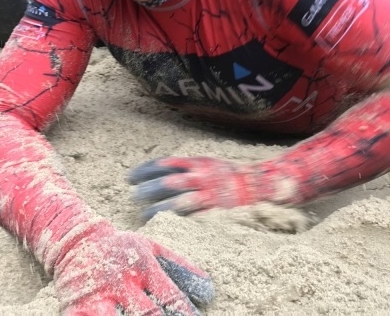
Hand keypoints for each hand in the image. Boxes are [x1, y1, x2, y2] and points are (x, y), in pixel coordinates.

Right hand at [53, 219, 213, 314]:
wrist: (74, 239)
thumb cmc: (120, 247)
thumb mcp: (151, 248)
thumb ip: (179, 267)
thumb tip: (209, 289)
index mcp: (142, 266)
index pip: (170, 296)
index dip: (185, 314)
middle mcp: (121, 282)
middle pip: (146, 314)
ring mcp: (97, 296)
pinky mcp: (75, 308)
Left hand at [129, 156, 276, 220]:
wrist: (258, 184)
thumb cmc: (229, 174)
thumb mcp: (207, 162)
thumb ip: (187, 166)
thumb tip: (161, 171)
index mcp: (197, 162)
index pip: (164, 164)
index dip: (145, 170)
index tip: (131, 177)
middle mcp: (200, 177)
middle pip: (167, 182)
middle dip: (147, 189)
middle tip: (133, 195)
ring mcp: (207, 195)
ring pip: (176, 202)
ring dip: (157, 209)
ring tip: (144, 215)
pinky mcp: (214, 212)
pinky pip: (190, 219)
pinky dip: (176, 223)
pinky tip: (165, 227)